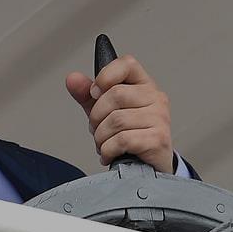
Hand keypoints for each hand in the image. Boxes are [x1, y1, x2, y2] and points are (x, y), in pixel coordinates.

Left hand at [66, 55, 173, 173]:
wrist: (149, 167)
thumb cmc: (130, 135)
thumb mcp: (105, 112)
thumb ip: (88, 95)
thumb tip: (72, 79)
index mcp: (144, 85)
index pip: (126, 64)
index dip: (105, 76)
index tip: (95, 92)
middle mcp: (155, 98)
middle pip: (115, 95)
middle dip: (97, 116)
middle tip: (97, 129)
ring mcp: (160, 118)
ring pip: (116, 120)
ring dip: (101, 137)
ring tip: (105, 144)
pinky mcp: (158, 139)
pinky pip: (122, 140)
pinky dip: (108, 150)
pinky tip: (110, 154)